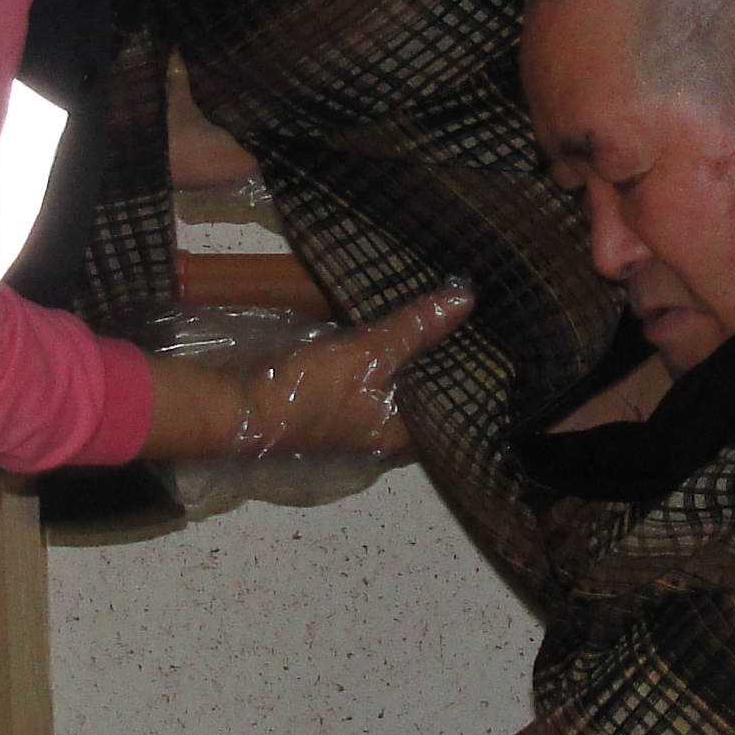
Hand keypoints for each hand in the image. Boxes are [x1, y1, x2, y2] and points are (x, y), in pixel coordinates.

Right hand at [232, 287, 472, 458]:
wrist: (240, 407)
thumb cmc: (309, 391)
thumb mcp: (369, 354)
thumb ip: (415, 328)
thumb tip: (466, 300)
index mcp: (399, 435)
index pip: (451, 412)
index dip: (472, 383)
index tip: (494, 351)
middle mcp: (383, 433)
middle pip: (424, 397)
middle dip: (442, 364)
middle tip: (476, 326)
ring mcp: (357, 419)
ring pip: (398, 386)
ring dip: (413, 358)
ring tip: (447, 319)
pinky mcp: (334, 401)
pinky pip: (373, 378)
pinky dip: (386, 355)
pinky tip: (397, 327)